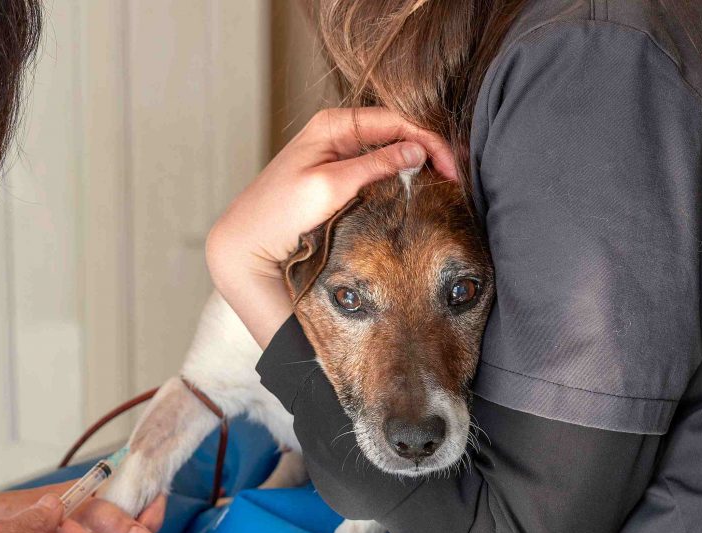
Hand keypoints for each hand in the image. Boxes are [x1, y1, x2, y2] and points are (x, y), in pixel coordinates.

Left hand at [206, 107, 453, 345]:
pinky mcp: (337, 181)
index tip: (452, 168)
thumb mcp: (331, 185)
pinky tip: (414, 195)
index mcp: (334, 124)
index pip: (396, 120)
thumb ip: (374, 165)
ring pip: (388, 154)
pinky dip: (399, 181)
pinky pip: (376, 173)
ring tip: (442, 188)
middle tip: (454, 180)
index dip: (429, 140)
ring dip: (416, 168)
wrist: (247, 243)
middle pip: (396, 134)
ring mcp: (337, 157)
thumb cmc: (279, 212)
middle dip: (428, 152)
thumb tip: (418, 150)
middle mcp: (337, 134)